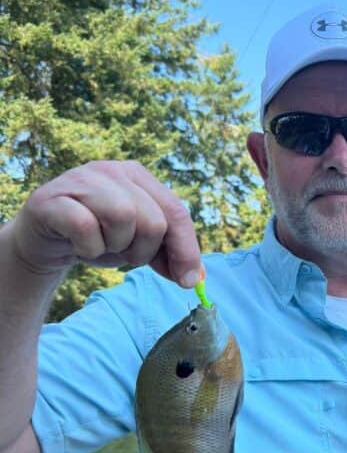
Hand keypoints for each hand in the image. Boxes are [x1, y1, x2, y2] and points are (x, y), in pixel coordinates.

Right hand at [10, 160, 201, 287]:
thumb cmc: (98, 238)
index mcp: (138, 176)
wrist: (45, 241)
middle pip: (153, 220)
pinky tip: (79, 246)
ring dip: (115, 247)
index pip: (176, 211)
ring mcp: (79, 179)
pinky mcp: (51, 199)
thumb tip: (195, 278)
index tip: (188, 281)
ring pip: (122, 216)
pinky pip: (85, 227)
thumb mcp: (139, 245)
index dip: (186, 250)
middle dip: (143, 250)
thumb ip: (169, 255)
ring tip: (101, 246)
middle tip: (122, 253)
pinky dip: (88, 248)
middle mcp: (111, 171)